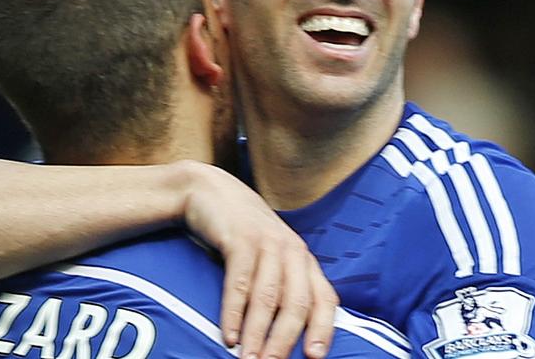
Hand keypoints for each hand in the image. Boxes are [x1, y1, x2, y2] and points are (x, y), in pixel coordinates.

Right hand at [180, 161, 337, 358]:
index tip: (314, 357)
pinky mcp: (240, 238)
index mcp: (303, 258)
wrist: (210, 192)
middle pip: (296, 303)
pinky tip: (229, 334)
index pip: (325, 298)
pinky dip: (234, 312)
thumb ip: (281, 282)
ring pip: (268, 296)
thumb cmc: (240, 232)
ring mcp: (266, 242)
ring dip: (258, 333)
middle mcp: (291, 250)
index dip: (324, 329)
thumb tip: (286, 329)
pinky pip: (240, 282)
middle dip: (284, 340)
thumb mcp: (269, 254)